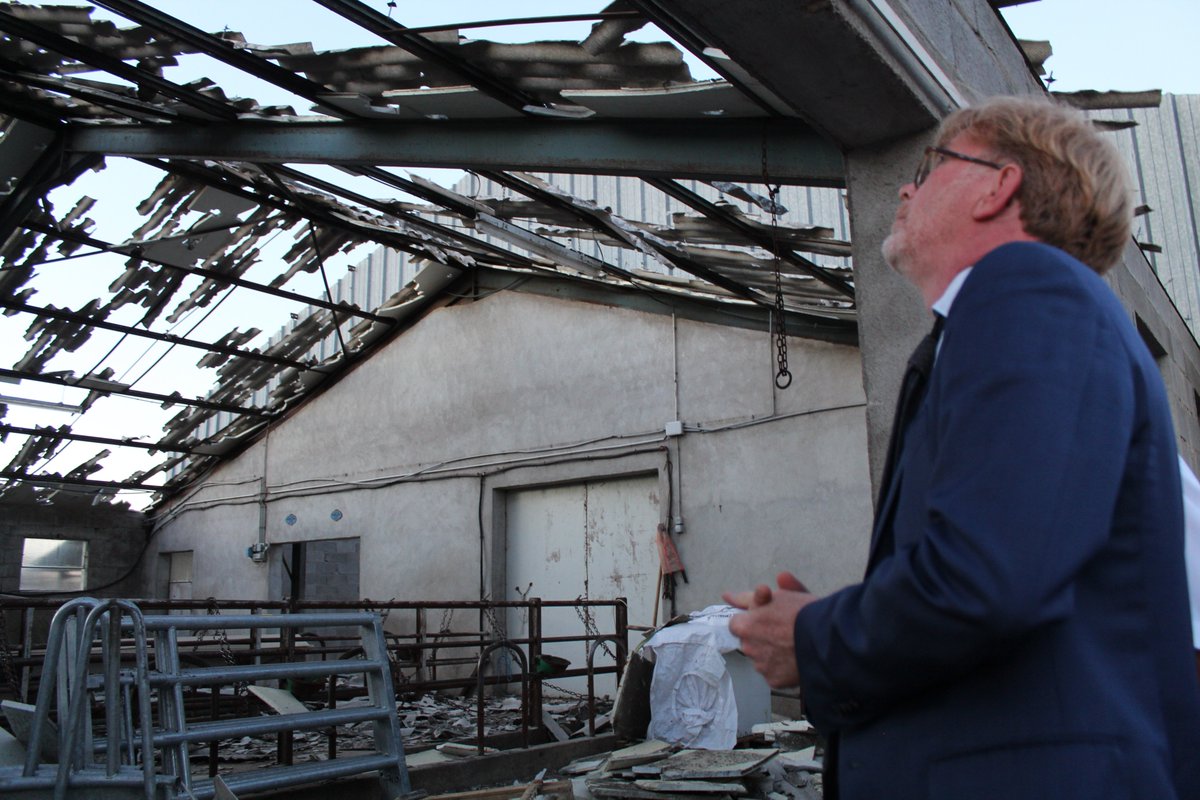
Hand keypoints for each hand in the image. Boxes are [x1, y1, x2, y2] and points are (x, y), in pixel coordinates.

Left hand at [722, 572, 815, 688]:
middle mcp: (748, 648)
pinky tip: (796, 659)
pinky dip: (782, 669)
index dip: (752, 620)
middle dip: (761, 637)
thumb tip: (727, 595)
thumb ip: (751, 596)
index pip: (737, 623)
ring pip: (761, 659)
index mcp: (744, 625)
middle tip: (783, 631)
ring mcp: (761, 666)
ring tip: (793, 646)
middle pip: (749, 642)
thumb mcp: (778, 596)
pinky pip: (774, 674)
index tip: (767, 619)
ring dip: (771, 654)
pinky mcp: (775, 681)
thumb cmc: (803, 613)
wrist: (829, 638)